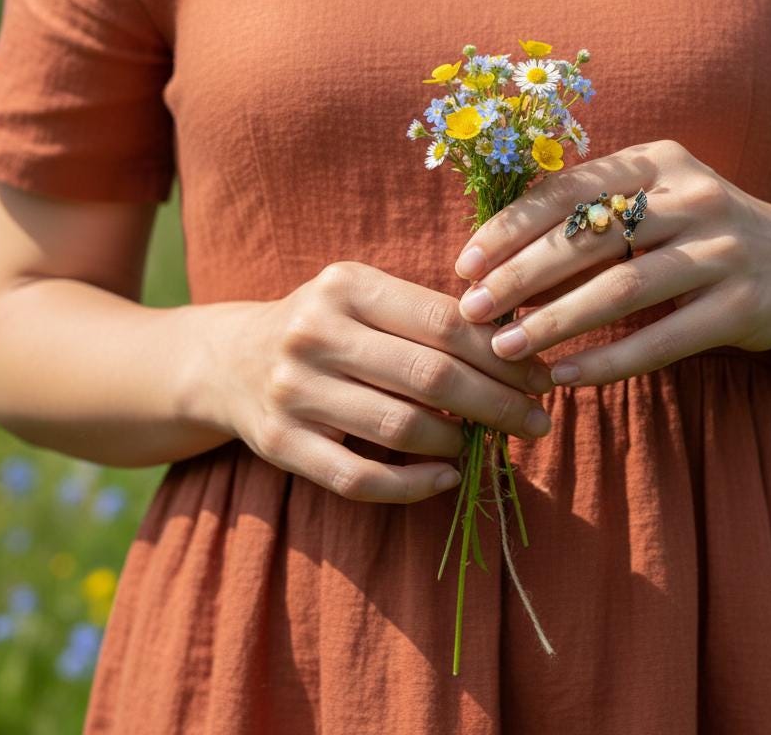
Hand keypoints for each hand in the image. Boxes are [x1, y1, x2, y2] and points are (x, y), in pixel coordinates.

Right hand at [216, 261, 555, 503]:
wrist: (228, 360)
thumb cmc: (324, 326)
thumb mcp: (364, 298)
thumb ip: (429, 315)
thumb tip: (518, 350)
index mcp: (346, 286)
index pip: (445, 323)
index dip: (503, 355)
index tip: (542, 376)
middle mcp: (314, 333)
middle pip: (431, 376)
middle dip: (498, 403)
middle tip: (538, 420)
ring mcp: (293, 391)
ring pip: (401, 428)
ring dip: (460, 442)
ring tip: (490, 442)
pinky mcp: (279, 444)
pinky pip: (359, 479)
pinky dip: (414, 485)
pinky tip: (447, 477)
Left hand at [452, 139, 770, 386]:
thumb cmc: (699, 236)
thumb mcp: (655, 204)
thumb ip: (590, 215)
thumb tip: (494, 256)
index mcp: (659, 161)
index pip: (569, 190)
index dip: (510, 228)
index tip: (465, 265)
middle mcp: (695, 196)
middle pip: (590, 237)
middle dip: (521, 276)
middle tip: (474, 312)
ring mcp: (724, 250)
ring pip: (624, 287)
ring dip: (557, 321)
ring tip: (508, 350)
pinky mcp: (744, 305)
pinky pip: (665, 338)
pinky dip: (611, 360)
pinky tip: (567, 378)